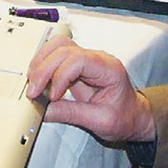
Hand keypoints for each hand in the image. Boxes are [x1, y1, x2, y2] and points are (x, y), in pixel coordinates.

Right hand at [26, 35, 155, 142]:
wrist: (134, 115)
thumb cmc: (125, 117)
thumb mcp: (101, 122)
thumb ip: (71, 114)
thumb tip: (45, 110)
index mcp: (109, 69)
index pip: (78, 59)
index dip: (60, 76)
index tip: (53, 97)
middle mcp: (97, 58)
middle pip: (64, 49)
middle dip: (44, 70)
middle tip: (33, 92)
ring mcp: (87, 59)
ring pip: (58, 45)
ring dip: (42, 62)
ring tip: (33, 83)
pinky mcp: (77, 64)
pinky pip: (56, 55)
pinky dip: (44, 64)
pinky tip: (39, 79)